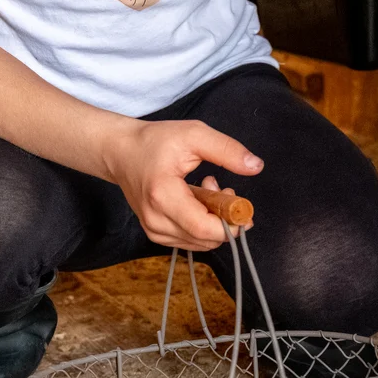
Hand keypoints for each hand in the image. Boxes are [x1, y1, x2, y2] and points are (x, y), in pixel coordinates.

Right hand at [103, 119, 261, 251]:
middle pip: (205, 239)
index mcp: (163, 196)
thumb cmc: (155, 141)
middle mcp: (155, 220)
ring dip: (213, 221)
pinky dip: (201, 225)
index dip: (231, 224)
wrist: (121, 152)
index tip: (242, 204)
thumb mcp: (195, 134)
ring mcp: (153, 230)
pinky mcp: (155, 234)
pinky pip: (190, 240)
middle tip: (221, 187)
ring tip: (206, 189)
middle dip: (224, 218)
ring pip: (200, 243)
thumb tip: (256, 167)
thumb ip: (227, 150)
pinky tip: (196, 201)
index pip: (204, 228)